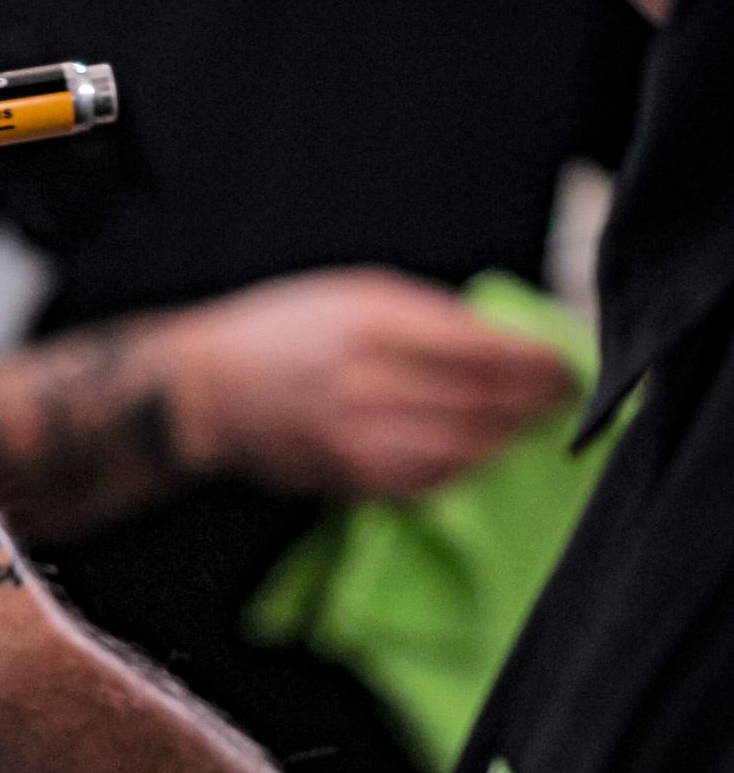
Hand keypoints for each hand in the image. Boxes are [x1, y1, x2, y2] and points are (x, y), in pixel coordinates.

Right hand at [159, 268, 572, 499]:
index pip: (480, 349)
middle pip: (480, 403)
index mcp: (370, 323)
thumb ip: (431, 314)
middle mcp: (365, 382)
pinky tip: (481, 451)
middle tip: (565, 397)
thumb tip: (508, 339)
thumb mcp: (356, 290)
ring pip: (463, 449)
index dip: (535, 361)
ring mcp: (356, 438)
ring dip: (507, 439)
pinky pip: (429, 481)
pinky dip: (466, 467)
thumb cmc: (287, 327)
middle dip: (534, 402)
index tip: (566, 362)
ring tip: (531, 425)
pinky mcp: (348, 478)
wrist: (205, 389)